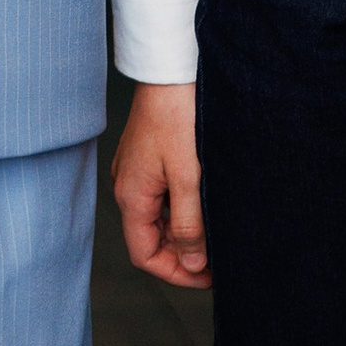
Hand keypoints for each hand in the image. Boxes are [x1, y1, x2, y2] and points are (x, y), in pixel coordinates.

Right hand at [114, 82, 208, 288]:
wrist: (170, 68)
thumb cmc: (178, 115)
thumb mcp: (189, 177)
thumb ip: (188, 225)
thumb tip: (192, 262)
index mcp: (131, 195)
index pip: (145, 255)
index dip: (176, 273)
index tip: (209, 277)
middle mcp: (127, 185)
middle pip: (150, 238)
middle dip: (182, 253)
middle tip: (218, 257)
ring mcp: (135, 170)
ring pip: (157, 217)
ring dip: (183, 230)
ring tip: (216, 231)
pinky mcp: (146, 156)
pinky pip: (160, 196)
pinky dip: (180, 207)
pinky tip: (203, 201)